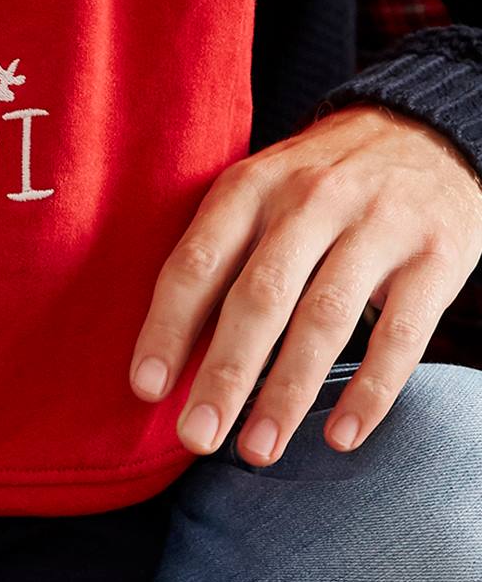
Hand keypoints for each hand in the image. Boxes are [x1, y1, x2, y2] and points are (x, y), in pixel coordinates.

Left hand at [130, 106, 481, 465]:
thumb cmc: (319, 181)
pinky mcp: (435, 257)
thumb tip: (170, 350)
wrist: (423, 132)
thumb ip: (221, 254)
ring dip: (287, 393)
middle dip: (224, 374)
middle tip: (196, 436)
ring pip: (323, 320)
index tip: (146, 388)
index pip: (198, 260)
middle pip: (258, 296)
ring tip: (257, 449)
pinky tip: (341, 436)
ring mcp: (376, 227)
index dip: (169, 326)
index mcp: (251, 185)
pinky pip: (400, 336)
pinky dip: (370, 392)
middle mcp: (309, 201)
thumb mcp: (261, 190)